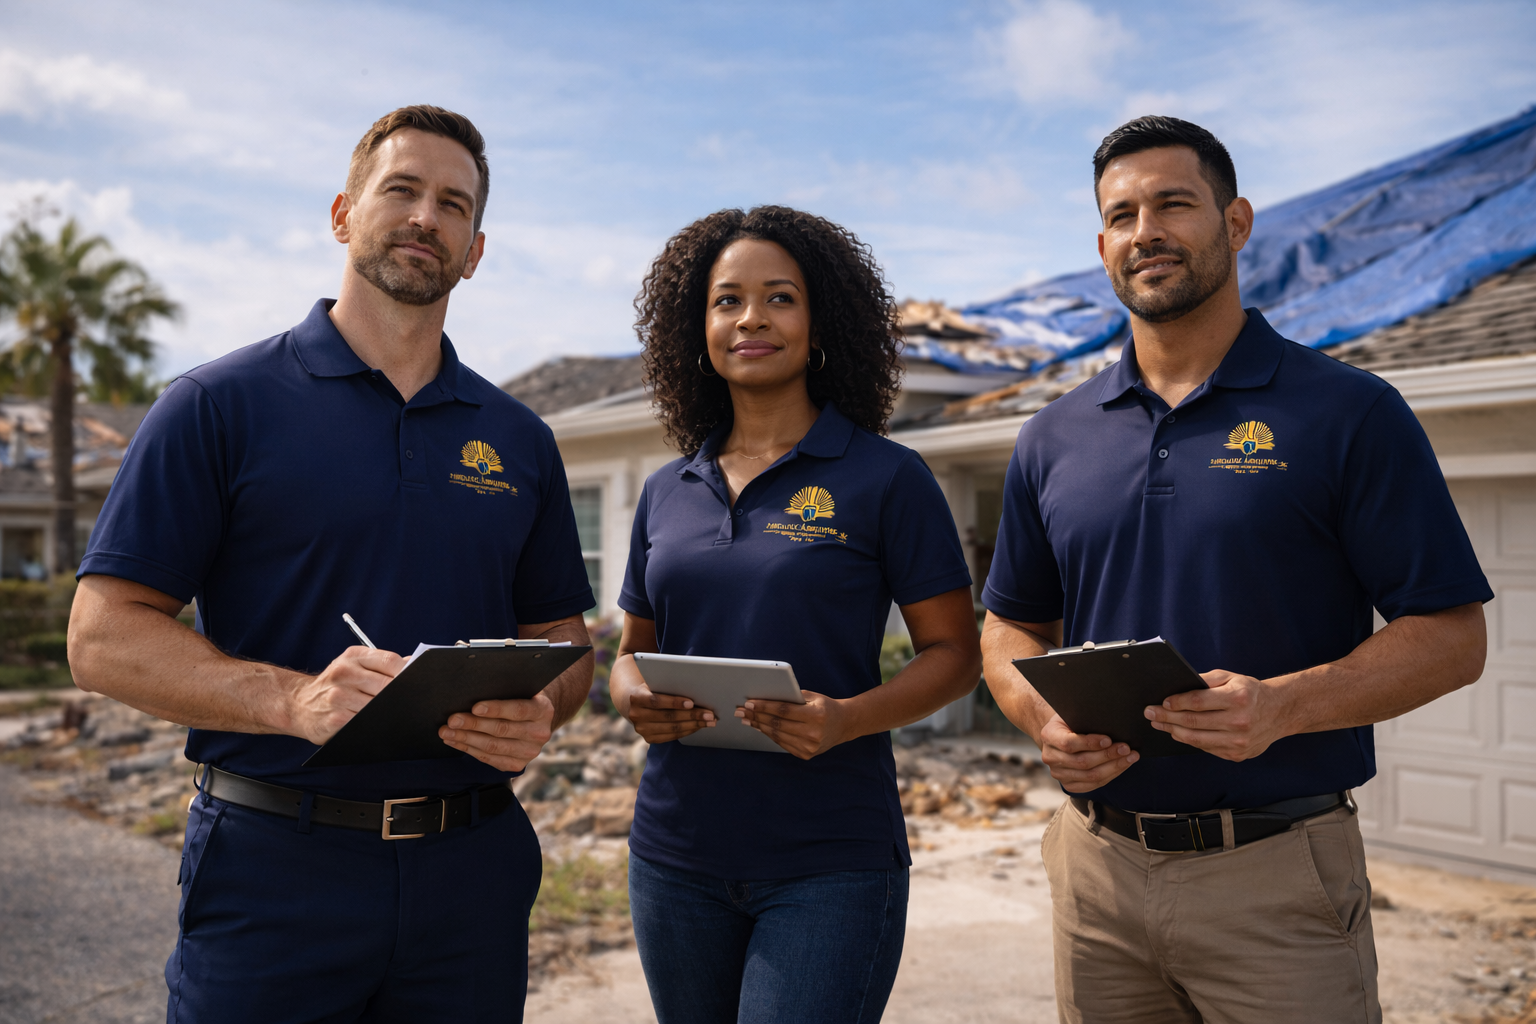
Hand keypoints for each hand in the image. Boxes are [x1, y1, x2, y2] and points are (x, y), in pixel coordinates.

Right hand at [287, 646, 403, 743]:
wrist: (299, 704)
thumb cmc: (335, 684)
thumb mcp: (353, 665)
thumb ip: (382, 664)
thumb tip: (413, 663)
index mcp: (353, 657)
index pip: (390, 661)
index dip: (408, 672)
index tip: (417, 681)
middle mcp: (343, 674)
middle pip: (387, 685)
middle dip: (402, 694)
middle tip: (412, 701)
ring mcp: (338, 697)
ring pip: (379, 706)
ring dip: (391, 711)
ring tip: (395, 712)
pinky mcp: (335, 720)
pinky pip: (366, 722)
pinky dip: (376, 723)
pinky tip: (378, 722)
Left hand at [439, 693, 556, 771]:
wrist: (537, 721)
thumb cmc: (522, 698)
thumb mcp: (521, 689)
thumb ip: (504, 688)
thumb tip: (473, 686)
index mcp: (543, 710)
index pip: (518, 709)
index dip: (495, 709)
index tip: (474, 707)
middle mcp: (539, 733)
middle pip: (501, 730)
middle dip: (473, 725)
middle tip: (452, 720)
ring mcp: (529, 752)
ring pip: (493, 746)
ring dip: (466, 739)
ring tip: (447, 732)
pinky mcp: (517, 765)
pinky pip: (489, 759)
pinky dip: (469, 750)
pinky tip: (455, 742)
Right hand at [612, 675, 715, 743]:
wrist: (630, 700)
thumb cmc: (650, 686)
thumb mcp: (654, 681)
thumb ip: (668, 684)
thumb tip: (696, 686)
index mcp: (636, 697)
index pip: (656, 701)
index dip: (674, 702)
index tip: (692, 702)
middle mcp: (636, 715)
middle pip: (668, 717)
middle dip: (692, 715)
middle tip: (710, 714)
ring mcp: (641, 729)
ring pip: (672, 728)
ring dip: (694, 725)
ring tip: (710, 721)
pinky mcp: (648, 738)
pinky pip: (672, 736)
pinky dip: (687, 731)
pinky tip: (699, 726)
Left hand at [738, 691, 847, 759]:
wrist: (844, 724)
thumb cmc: (825, 706)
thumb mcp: (812, 697)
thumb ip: (791, 698)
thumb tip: (764, 699)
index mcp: (816, 715)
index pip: (784, 711)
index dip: (765, 707)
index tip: (750, 703)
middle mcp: (813, 733)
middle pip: (778, 724)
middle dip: (757, 717)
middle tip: (741, 711)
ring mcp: (809, 747)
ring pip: (777, 736)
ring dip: (760, 726)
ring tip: (747, 719)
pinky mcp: (805, 754)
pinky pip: (782, 743)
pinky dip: (770, 735)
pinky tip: (760, 727)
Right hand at [1039, 713, 1138, 792]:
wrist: (1060, 735)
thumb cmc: (1072, 721)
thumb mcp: (1074, 713)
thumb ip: (1086, 719)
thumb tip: (1112, 724)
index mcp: (1048, 735)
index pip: (1068, 743)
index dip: (1090, 743)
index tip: (1109, 739)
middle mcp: (1050, 757)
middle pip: (1082, 762)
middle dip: (1108, 755)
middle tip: (1127, 748)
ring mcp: (1058, 773)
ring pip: (1090, 776)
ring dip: (1114, 767)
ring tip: (1130, 758)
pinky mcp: (1068, 784)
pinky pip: (1093, 785)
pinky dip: (1111, 776)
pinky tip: (1122, 766)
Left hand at [1145, 669, 1287, 760]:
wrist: (1279, 712)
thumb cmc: (1250, 692)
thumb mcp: (1231, 677)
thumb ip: (1205, 680)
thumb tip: (1178, 687)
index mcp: (1238, 698)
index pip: (1198, 702)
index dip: (1176, 703)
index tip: (1161, 703)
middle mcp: (1239, 722)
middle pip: (1193, 722)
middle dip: (1167, 718)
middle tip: (1150, 714)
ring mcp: (1239, 742)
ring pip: (1196, 740)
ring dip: (1173, 732)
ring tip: (1160, 725)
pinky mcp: (1237, 755)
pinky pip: (1206, 748)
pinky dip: (1190, 741)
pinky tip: (1178, 733)